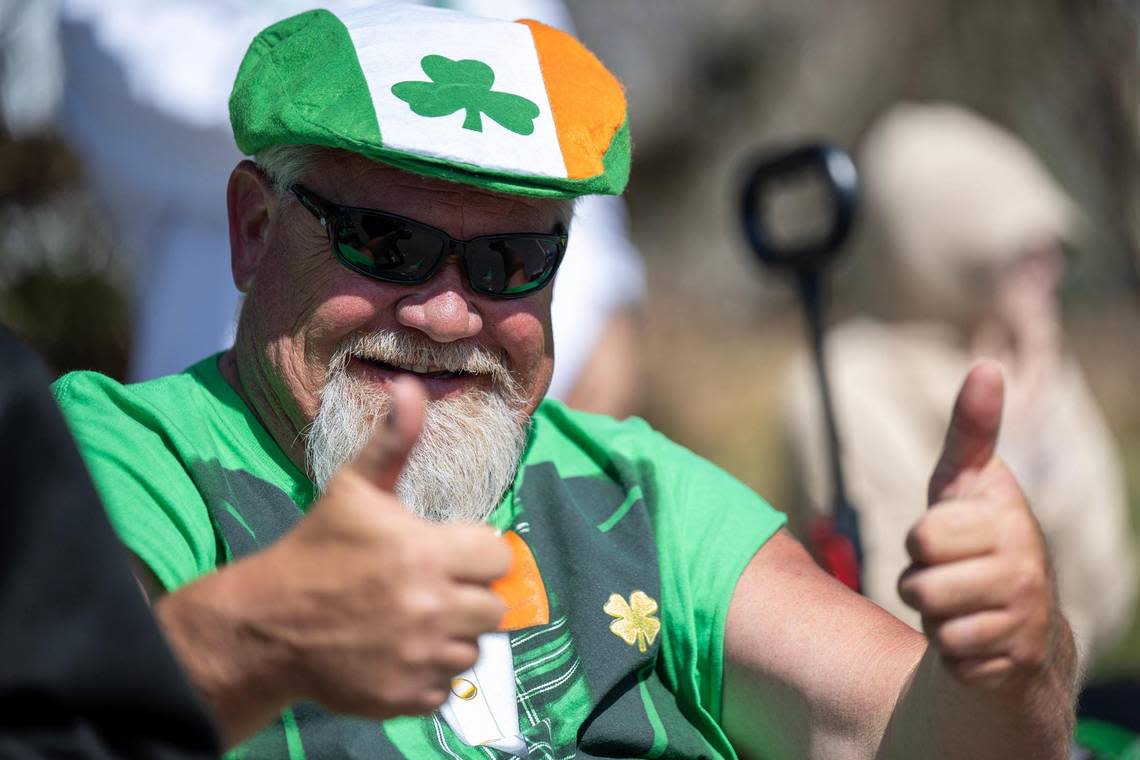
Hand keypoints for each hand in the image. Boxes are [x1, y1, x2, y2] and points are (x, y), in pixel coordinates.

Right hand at [241, 376, 508, 717]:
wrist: (267, 624)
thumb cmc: (316, 549)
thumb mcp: (354, 489)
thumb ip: (393, 440)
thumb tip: (412, 388)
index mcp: (425, 554)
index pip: (497, 557)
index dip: (476, 552)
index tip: (447, 552)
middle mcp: (431, 609)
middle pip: (493, 607)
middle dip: (468, 595)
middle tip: (429, 587)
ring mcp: (419, 657)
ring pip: (473, 649)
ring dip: (452, 636)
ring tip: (413, 619)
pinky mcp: (405, 696)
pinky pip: (445, 686)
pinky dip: (429, 673)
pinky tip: (399, 651)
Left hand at [897, 362, 1056, 688]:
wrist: (1015, 611)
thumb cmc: (975, 531)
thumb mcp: (966, 480)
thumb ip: (971, 429)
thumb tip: (985, 367)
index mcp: (1007, 521)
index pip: (922, 537)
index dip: (920, 540)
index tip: (946, 535)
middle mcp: (1025, 570)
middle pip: (918, 586)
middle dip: (920, 581)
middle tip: (949, 574)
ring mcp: (1023, 620)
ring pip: (933, 625)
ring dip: (933, 617)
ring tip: (960, 603)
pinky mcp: (1013, 663)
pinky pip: (950, 661)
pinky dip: (951, 652)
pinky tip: (974, 636)